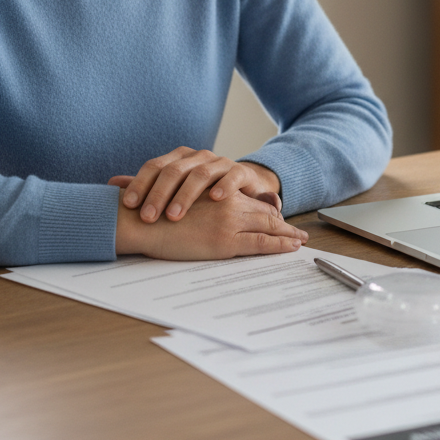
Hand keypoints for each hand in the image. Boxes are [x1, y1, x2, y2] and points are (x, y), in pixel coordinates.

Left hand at [108, 147, 281, 222]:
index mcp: (178, 159)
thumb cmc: (203, 191)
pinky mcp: (241, 172)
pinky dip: (224, 185)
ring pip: (200, 173)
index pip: (154, 167)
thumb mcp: (174, 188)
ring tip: (174, 215)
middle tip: (148, 217)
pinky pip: (232, 175)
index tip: (129, 205)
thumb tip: (111, 185)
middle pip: (174, 171)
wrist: (244, 186)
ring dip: (185, 194)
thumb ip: (146, 186)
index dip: (140, 184)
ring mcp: (220, 163)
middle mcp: (198, 157)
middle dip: (158, 194)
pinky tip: (215, 199)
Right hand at [115, 189, 307, 259]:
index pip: (250, 203)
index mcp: (218, 193)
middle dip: (284, 225)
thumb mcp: (179, 199)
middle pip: (265, 214)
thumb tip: (202, 208)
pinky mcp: (225, 241)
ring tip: (300, 241)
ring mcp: (229, 221)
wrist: (140, 220)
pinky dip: (279, 245)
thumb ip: (195, 203)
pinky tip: (291, 247)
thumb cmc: (154, 213)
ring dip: (287, 235)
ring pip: (268, 227)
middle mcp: (228, 203)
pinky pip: (260, 243)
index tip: (280, 217)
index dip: (268, 211)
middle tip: (299, 233)